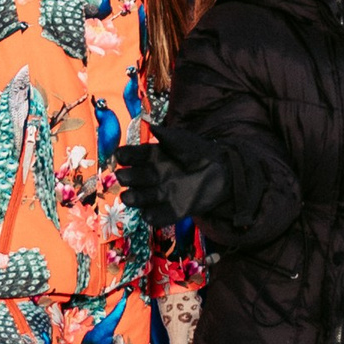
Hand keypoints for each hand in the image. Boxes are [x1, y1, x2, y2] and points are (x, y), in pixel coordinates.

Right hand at [118, 130, 232, 228]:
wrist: (224, 171)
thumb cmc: (200, 152)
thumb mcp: (184, 140)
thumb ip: (168, 136)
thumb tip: (152, 126)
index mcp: (153, 157)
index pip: (135, 156)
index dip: (126, 156)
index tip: (119, 156)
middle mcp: (153, 176)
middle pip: (136, 178)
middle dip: (128, 177)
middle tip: (121, 176)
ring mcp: (162, 194)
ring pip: (144, 198)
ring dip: (135, 198)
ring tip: (128, 198)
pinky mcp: (174, 210)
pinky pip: (161, 215)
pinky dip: (154, 216)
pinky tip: (148, 215)